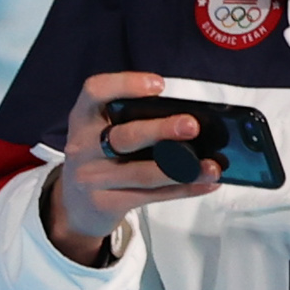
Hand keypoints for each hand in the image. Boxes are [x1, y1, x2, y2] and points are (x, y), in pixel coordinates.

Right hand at [48, 72, 223, 262]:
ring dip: (183, 169)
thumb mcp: (101, 134)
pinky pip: (152, 195)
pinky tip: (207, 182)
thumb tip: (192, 122)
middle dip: (160, 130)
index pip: (94, 92)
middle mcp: (83, 146)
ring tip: (213, 165)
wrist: (75, 205)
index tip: (158, 84)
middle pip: (124, 136)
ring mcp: (92, 177)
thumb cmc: (101, 159)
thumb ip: (132, 123)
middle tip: (191, 125)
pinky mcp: (106, 203)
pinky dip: (184, 189)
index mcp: (84, 119)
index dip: (124, 84)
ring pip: (142, 173)